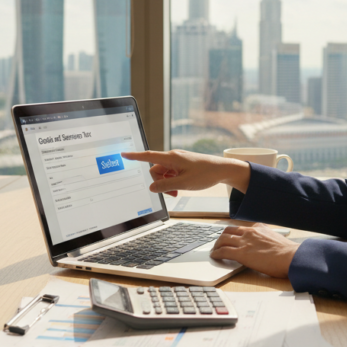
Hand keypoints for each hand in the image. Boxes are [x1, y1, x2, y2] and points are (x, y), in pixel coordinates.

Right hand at [121, 150, 250, 196]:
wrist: (222, 170)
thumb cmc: (205, 174)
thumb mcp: (184, 184)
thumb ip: (165, 186)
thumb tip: (152, 188)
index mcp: (171, 158)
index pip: (149, 156)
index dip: (135, 156)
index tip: (124, 154)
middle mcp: (173, 157)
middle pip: (155, 170)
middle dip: (159, 183)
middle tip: (172, 193)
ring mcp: (178, 161)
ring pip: (163, 174)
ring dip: (167, 184)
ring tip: (178, 191)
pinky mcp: (182, 165)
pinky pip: (171, 174)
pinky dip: (173, 182)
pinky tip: (181, 187)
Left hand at [210, 223, 299, 278]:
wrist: (291, 257)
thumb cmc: (288, 253)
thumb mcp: (276, 239)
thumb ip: (267, 239)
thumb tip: (266, 247)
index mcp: (259, 228)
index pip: (242, 227)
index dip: (234, 233)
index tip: (231, 236)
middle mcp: (250, 232)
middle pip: (229, 231)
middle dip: (222, 237)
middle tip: (219, 243)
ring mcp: (244, 242)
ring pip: (223, 239)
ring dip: (217, 245)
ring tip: (214, 250)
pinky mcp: (241, 253)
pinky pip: (223, 251)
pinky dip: (216, 253)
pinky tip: (214, 256)